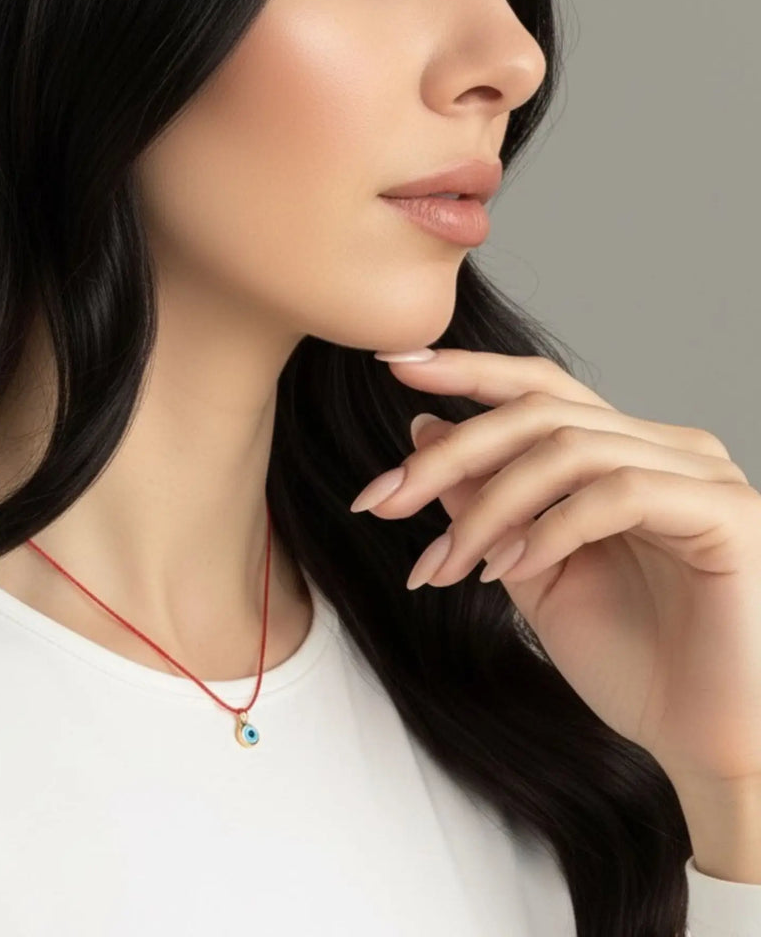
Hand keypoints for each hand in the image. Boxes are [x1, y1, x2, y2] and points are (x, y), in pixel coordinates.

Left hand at [350, 347, 760, 787]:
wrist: (704, 742)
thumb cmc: (630, 660)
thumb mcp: (527, 570)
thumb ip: (483, 501)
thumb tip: (423, 429)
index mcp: (620, 454)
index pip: (538, 388)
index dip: (466, 370)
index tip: (394, 367)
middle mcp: (663, 448)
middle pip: (538, 411)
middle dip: (450, 453)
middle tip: (383, 499)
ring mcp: (699, 475)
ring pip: (568, 450)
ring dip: (489, 507)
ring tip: (448, 563)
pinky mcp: (726, 514)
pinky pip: (617, 494)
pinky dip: (549, 528)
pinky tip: (509, 569)